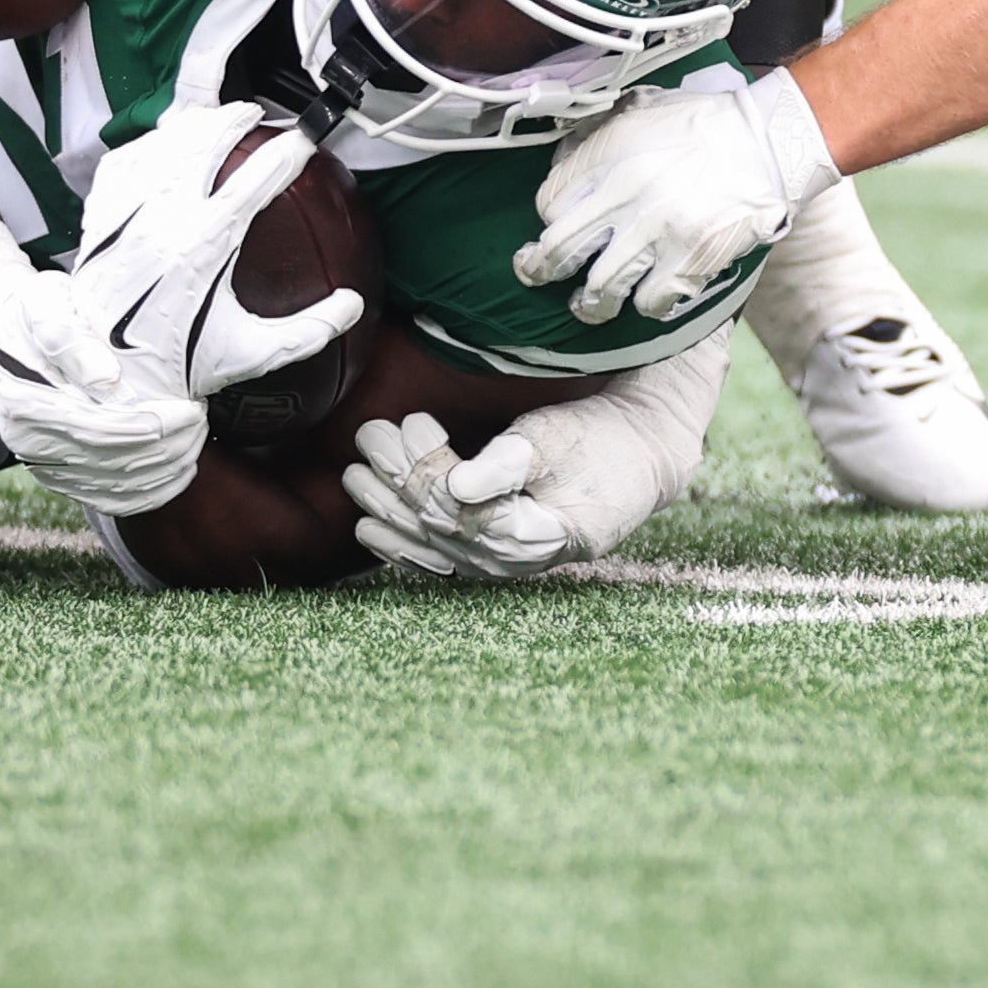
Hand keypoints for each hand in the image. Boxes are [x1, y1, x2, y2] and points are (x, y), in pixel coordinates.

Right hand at [0, 211, 207, 516]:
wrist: (5, 334)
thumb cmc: (32, 311)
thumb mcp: (43, 304)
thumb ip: (68, 337)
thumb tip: (105, 379)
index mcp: (22, 402)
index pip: (98, 430)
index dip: (151, 426)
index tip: (190, 409)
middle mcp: (26, 442)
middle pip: (110, 463)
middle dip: (166, 448)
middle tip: (201, 422)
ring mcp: (41, 464)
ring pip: (113, 488)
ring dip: (164, 471)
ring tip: (196, 441)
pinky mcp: (58, 476)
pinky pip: (108, 500)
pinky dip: (149, 494)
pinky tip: (179, 474)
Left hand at [71, 100, 364, 400]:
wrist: (110, 377)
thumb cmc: (180, 364)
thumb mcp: (251, 353)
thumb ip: (309, 331)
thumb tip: (352, 306)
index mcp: (204, 247)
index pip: (254, 180)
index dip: (285, 154)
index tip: (305, 142)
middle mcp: (163, 220)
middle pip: (203, 143)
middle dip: (234, 120)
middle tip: (255, 115)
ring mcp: (127, 213)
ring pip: (163, 143)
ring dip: (193, 125)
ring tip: (215, 118)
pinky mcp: (101, 216)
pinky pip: (124, 160)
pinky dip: (147, 143)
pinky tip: (162, 143)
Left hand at [346, 340, 725, 581]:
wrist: (632, 463)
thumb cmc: (598, 444)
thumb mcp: (558, 441)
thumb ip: (508, 464)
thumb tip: (457, 486)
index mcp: (538, 535)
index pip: (463, 511)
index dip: (429, 468)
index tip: (414, 422)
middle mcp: (514, 561)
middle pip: (438, 526)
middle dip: (398, 479)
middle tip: (370, 435)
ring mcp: (500, 565)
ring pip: (430, 545)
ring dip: (388, 509)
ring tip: (356, 473)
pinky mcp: (490, 558)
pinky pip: (436, 561)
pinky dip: (400, 545)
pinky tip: (370, 528)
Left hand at [516, 71, 839, 325]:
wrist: (766, 141)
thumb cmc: (703, 124)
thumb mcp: (638, 112)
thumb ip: (597, 140)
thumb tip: (564, 165)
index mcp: (608, 156)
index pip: (550, 202)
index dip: (548, 219)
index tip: (555, 226)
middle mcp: (625, 195)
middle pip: (559, 250)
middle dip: (540, 270)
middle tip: (537, 276)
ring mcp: (656, 232)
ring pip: (599, 288)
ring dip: (588, 304)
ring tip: (588, 306)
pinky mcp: (689, 260)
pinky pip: (650, 301)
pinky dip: (646, 305)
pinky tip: (647, 298)